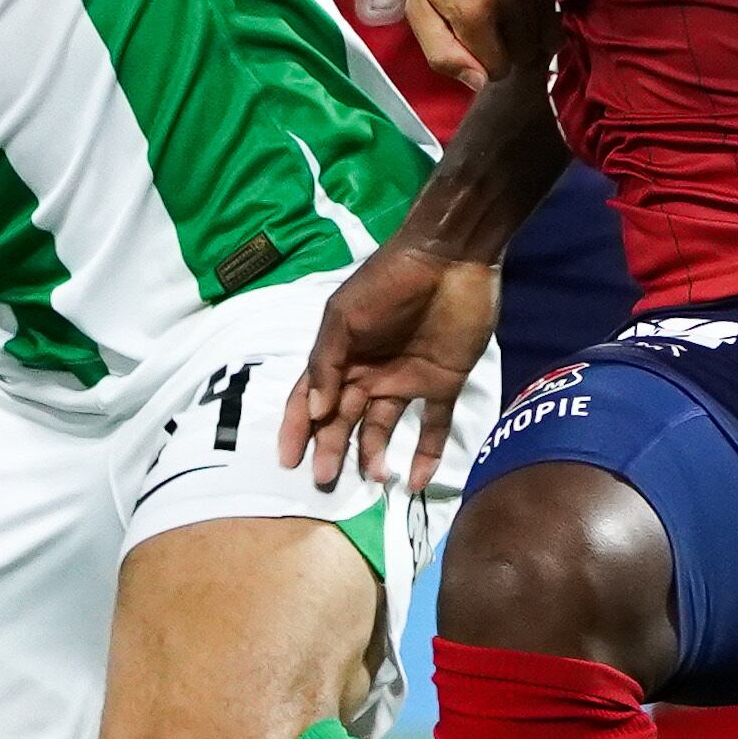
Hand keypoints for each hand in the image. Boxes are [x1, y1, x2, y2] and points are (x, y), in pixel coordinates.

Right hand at [278, 233, 498, 491]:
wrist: (450, 258)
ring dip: (374, 454)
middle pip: (344, 419)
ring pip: (383, 428)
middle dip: (331, 448)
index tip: (287, 460)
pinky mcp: (443, 383)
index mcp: (342, 355)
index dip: (297, 428)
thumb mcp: (344, 316)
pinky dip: (426, 454)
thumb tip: (315, 412)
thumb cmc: (388, 282)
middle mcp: (370, 372)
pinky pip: (433, 426)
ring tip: (374, 478)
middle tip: (325, 478)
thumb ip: (327, 363)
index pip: (311, 398)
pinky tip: (417, 480)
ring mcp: (406, 379)